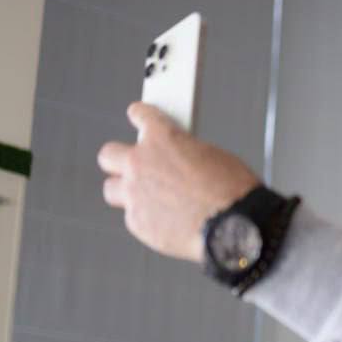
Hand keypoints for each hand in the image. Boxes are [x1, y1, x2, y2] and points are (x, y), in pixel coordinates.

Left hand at [98, 103, 261, 261]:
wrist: (233, 227)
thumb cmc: (231, 191)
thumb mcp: (211, 157)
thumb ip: (184, 154)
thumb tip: (178, 162)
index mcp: (162, 137)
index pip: (140, 115)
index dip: (141, 117)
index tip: (140, 119)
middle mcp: (140, 162)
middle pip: (108, 155)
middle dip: (119, 159)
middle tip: (133, 165)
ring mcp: (134, 193)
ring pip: (111, 189)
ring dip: (125, 191)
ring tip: (145, 199)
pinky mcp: (136, 222)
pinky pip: (132, 217)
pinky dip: (145, 218)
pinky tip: (166, 221)